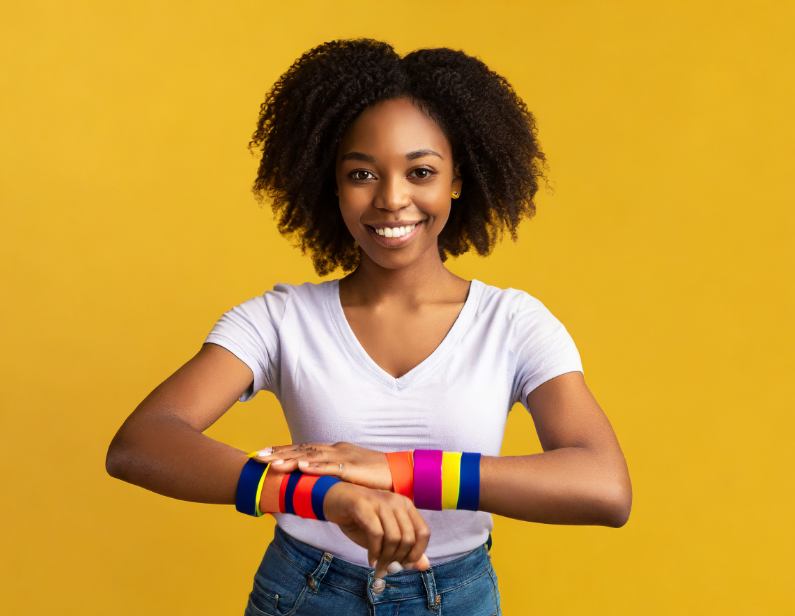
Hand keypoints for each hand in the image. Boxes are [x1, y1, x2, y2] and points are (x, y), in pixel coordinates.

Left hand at [251, 442, 392, 490]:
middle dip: (278, 453)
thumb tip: (313, 484)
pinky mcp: (353, 468)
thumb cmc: (374, 477)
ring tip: (271, 462)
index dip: (282, 451)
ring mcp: (343, 457)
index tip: (262, 454)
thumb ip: (331, 476)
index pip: (303, 449)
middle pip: (301, 450)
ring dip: (290, 459)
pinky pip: (330, 467)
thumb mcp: (347, 476)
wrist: (400, 474)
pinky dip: (315, 465)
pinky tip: (301, 466)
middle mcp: (335, 450)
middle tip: (257, 457)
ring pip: (311, 456)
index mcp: (333, 451)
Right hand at [322, 482, 429, 578]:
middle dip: (398, 560)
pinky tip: (371, 560)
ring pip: (393, 537)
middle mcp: (396, 501)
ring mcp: (380, 501)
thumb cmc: (362, 518)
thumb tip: (424, 566)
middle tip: (388, 571)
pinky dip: (374, 552)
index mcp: (406, 506)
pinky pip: (376, 534)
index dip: (417, 553)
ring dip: (386, 559)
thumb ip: (405, 549)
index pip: (423, 532)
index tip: (404, 566)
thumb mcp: (385, 536)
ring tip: (378, 568)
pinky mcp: (363, 505)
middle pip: (408, 538)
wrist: (336, 500)